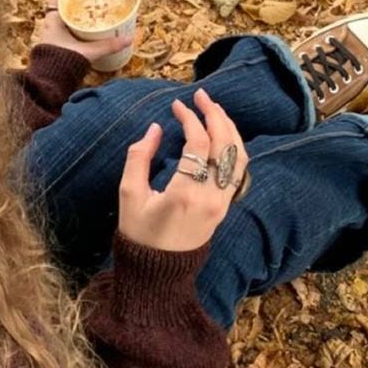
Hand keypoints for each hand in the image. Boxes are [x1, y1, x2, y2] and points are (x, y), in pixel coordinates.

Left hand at [33, 0, 131, 65]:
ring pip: (64, 15)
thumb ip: (108, 46)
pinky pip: (66, 26)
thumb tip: (128, 39)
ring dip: (75, 9)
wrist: (48, 83)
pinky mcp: (56, 44)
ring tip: (92, 6)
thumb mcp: (88, 52)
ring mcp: (52, 34)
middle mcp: (50, 24)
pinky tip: (87, 25)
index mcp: (53, 19)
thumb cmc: (62, 63)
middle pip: (62, 2)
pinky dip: (76, 22)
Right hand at [118, 89, 248, 252]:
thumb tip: (156, 129)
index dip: (190, 118)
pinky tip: (222, 135)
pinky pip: (238, 171)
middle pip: (224, 145)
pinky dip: (233, 147)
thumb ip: (139, 157)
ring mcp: (222, 203)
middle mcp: (210, 197)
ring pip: (238, 157)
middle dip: (215, 115)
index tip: (176, 105)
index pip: (198, 143)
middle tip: (201, 95)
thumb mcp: (129, 194)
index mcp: (185, 193)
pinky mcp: (225, 207)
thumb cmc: (139, 233)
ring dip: (229, 129)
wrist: (158, 272)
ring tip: (214, 109)